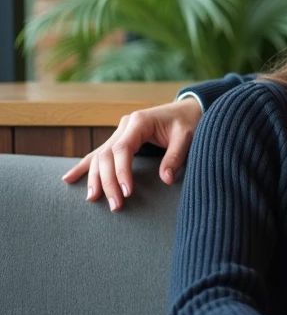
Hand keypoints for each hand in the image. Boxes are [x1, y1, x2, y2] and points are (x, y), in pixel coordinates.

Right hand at [61, 98, 202, 211]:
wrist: (189, 108)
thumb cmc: (189, 122)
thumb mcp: (187, 137)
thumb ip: (175, 156)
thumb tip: (165, 180)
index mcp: (139, 121)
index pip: (122, 149)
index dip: (121, 172)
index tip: (126, 192)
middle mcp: (125, 125)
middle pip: (107, 155)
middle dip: (108, 181)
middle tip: (114, 205)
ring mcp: (120, 131)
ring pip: (99, 155)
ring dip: (94, 178)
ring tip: (92, 198)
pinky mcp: (120, 138)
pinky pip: (100, 153)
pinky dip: (85, 166)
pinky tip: (69, 178)